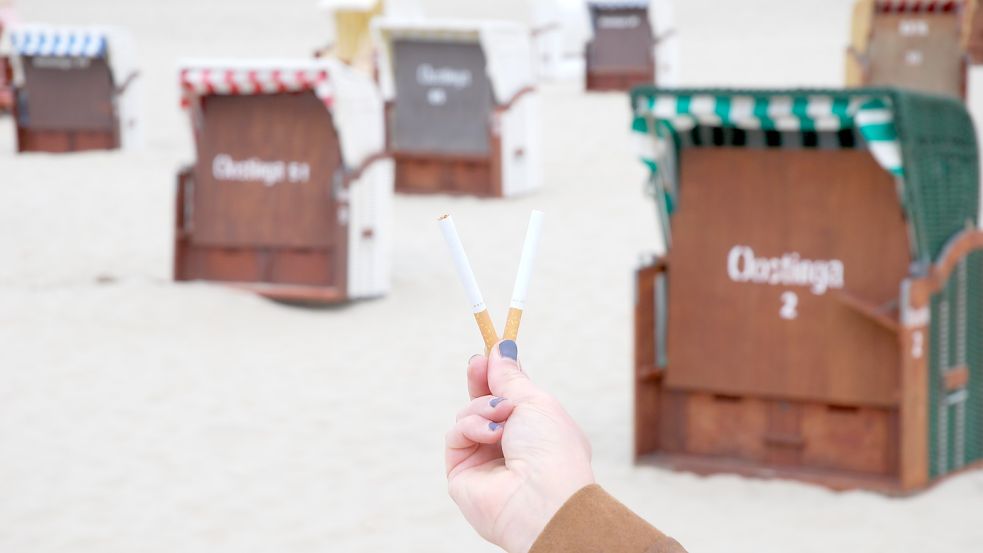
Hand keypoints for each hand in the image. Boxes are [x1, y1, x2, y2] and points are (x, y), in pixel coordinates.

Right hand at [445, 340, 594, 552]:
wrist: (542, 498)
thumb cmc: (551, 450)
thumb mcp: (535, 401)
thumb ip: (510, 376)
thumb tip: (500, 349)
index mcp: (535, 431)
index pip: (509, 397)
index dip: (497, 374)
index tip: (490, 350)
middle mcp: (509, 446)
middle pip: (483, 404)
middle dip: (479, 382)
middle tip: (477, 364)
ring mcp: (484, 460)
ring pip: (467, 415)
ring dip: (482, 408)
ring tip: (501, 418)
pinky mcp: (462, 473)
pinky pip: (456, 435)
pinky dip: (470, 428)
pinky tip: (490, 435)